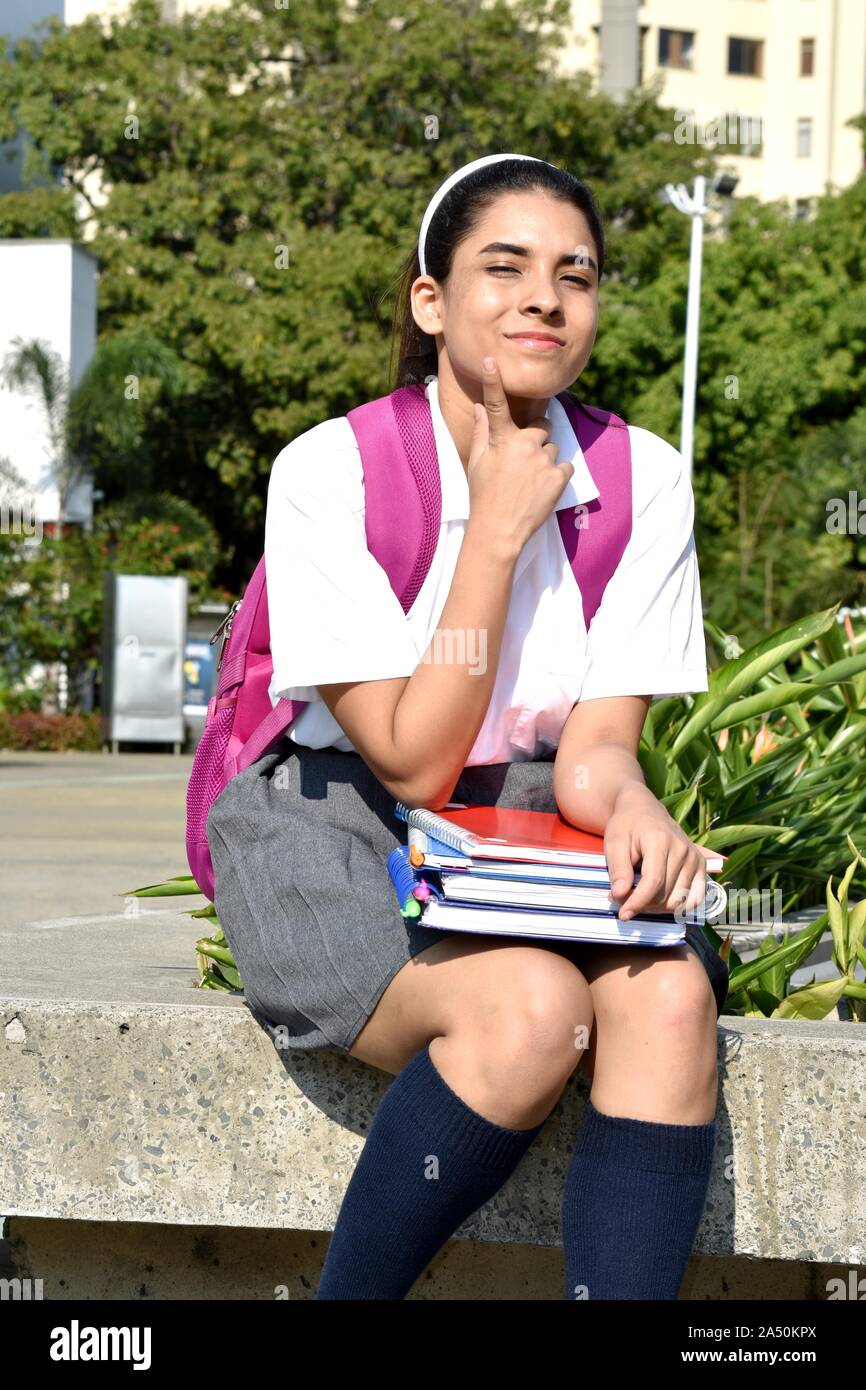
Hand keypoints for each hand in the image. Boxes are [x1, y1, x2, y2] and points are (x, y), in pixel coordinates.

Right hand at [466, 356, 575, 558]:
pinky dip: (557, 476)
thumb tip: (481, 408)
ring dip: (545, 460)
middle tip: (524, 461)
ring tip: (530, 482)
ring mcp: (543, 460)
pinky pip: (565, 467)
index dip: (493, 381)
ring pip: (553, 449)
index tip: (491, 360)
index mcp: (501, 440)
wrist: (499, 530)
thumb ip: (482, 432)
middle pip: (542, 427)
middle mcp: (524, 445)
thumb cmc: (484, 496)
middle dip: (537, 439)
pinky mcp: (559, 477)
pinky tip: (542, 489)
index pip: (495, 405)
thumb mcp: (478, 462)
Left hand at [604, 784, 707, 920]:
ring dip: (657, 906)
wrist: (644, 809)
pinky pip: (695, 898)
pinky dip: (678, 905)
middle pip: (665, 894)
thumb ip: (618, 869)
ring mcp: (694, 858)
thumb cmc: (626, 826)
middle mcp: (683, 849)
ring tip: (639, 894)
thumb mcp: (614, 843)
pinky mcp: (701, 865)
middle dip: (642, 904)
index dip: (637, 902)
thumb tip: (620, 895)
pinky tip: (661, 901)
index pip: (653, 882)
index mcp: (660, 841)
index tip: (623, 915)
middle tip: (623, 897)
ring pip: (678, 900)